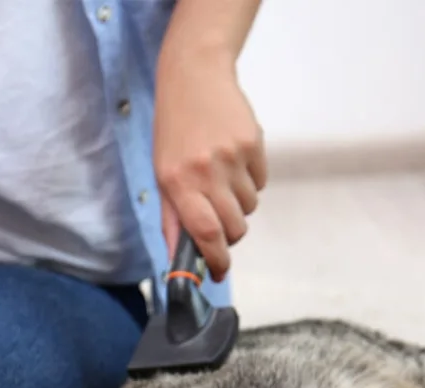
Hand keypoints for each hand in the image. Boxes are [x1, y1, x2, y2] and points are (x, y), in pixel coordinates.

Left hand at [154, 43, 266, 281]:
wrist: (194, 76)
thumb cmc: (174, 131)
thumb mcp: (163, 175)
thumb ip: (172, 220)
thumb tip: (177, 260)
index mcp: (179, 182)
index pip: (205, 233)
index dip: (216, 260)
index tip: (220, 274)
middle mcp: (206, 171)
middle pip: (234, 227)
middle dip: (230, 234)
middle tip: (219, 218)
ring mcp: (233, 157)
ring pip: (249, 207)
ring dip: (239, 204)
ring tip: (223, 178)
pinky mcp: (254, 144)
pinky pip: (261, 183)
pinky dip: (251, 181)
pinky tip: (235, 161)